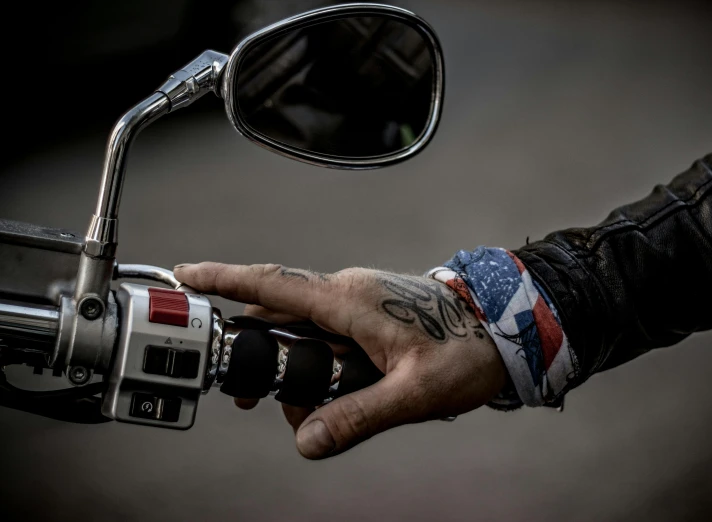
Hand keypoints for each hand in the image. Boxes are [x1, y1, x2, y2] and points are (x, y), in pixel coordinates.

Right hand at [174, 263, 506, 459]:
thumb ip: (359, 416)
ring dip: (291, 366)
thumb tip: (307, 440)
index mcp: (351, 301)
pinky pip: (324, 333)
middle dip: (259, 355)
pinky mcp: (367, 314)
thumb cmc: (467, 351)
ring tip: (306, 411)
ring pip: (301, 329)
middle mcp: (348, 294)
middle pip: (279, 315)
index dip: (225, 278)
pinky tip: (331, 395)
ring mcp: (358, 302)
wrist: (502, 328)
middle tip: (250, 398)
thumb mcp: (414, 392)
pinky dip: (314, 363)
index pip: (273, 283)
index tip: (186, 274)